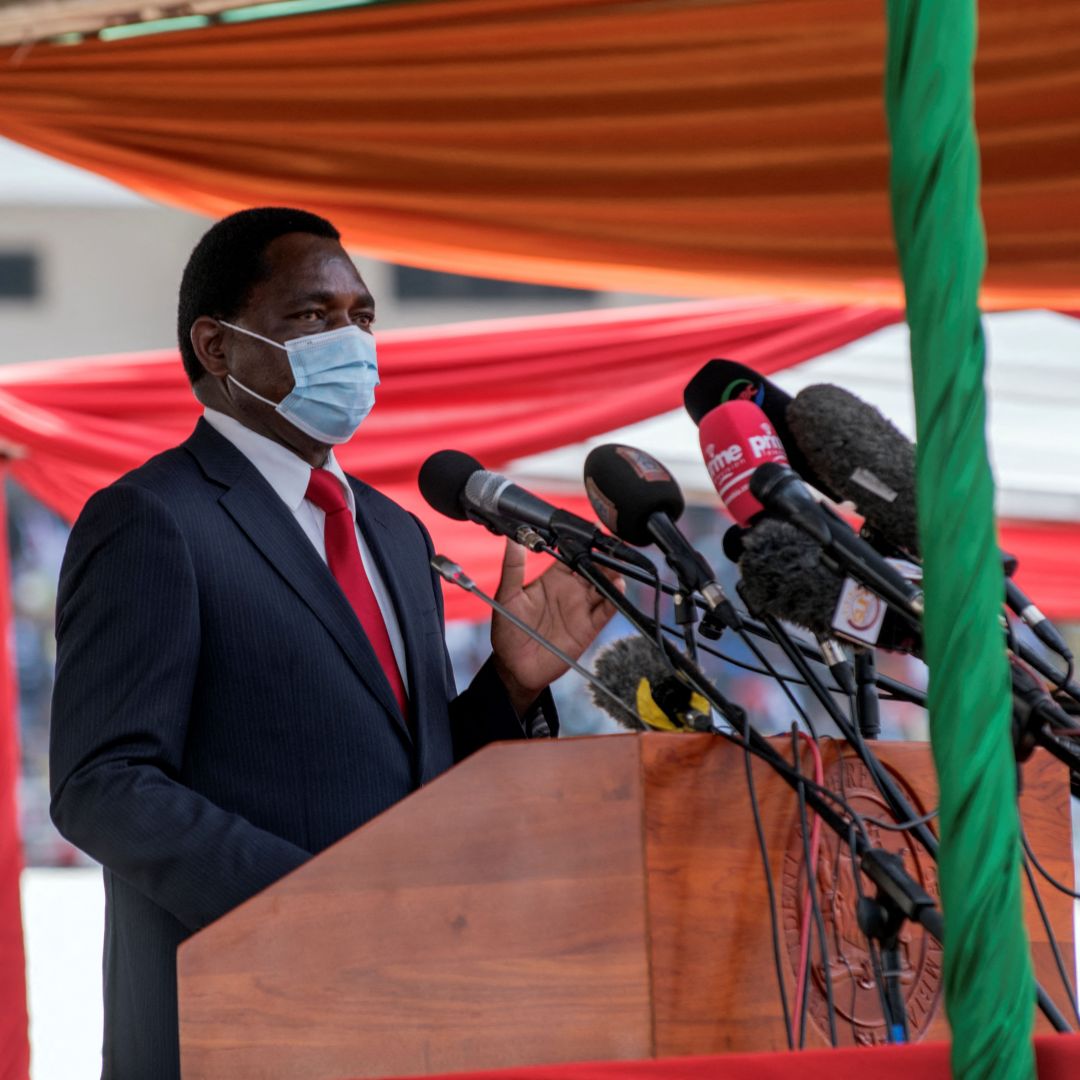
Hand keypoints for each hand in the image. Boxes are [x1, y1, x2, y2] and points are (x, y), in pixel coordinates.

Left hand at [490, 540, 620, 716]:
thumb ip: (513, 567)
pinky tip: (617, 589)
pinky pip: (605, 611)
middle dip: (605, 558)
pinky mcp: (588, 628)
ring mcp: (581, 609)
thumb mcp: (507, 595)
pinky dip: (614, 600)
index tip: (592, 529)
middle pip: (594, 569)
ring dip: (613, 576)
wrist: (515, 666)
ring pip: (604, 587)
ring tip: (616, 567)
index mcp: (552, 579)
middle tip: (611, 548)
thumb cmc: (508, 630)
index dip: (583, 543)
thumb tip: (514, 539)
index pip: (572, 555)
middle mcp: (570, 591)